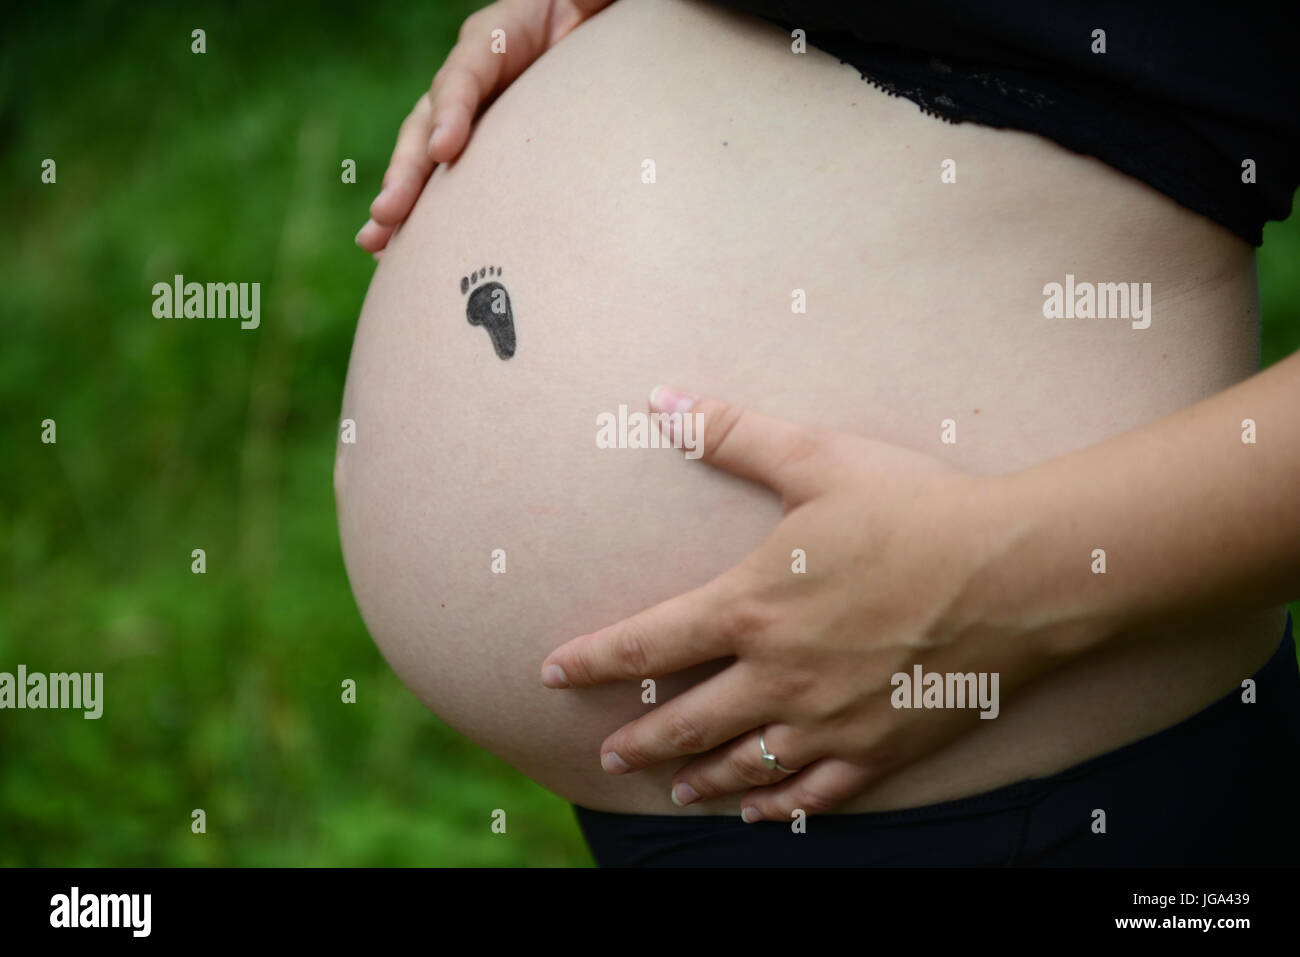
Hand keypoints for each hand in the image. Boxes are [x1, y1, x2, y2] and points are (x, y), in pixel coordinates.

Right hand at [357, 0, 613, 253]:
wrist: (581, 33)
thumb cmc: (590, 13)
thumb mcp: (586, 1)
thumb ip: (584, 3)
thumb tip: (586, 9)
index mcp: (496, 38)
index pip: (466, 72)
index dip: (452, 108)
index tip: (444, 150)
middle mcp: (469, 79)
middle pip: (428, 122)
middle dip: (408, 170)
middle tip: (390, 212)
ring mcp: (465, 115)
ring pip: (422, 157)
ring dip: (399, 201)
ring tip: (376, 242)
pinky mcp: (474, 150)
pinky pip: (440, 183)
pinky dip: (418, 219)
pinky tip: (396, 255)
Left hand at [541, 387, 1063, 819]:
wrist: (1016, 573)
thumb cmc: (914, 510)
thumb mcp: (816, 459)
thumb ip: (732, 434)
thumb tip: (661, 399)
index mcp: (752, 607)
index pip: (648, 643)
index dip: (593, 660)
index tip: (552, 673)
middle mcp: (778, 676)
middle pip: (685, 721)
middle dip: (638, 739)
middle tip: (606, 756)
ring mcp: (829, 720)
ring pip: (743, 764)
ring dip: (698, 778)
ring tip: (671, 788)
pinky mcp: (880, 746)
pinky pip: (816, 790)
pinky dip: (779, 802)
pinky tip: (760, 807)